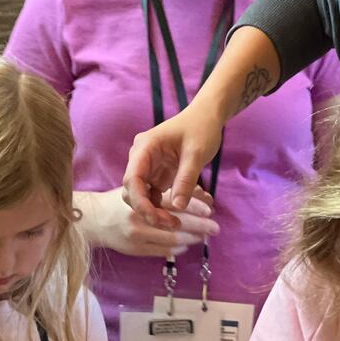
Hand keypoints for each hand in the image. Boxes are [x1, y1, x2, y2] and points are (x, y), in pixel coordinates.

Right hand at [77, 186, 217, 257]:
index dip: (193, 205)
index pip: (171, 201)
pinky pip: (162, 251)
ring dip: (191, 239)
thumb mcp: (139, 187)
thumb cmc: (119, 200)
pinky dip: (177, 248)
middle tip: (215, 228)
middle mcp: (138, 217)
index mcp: (139, 196)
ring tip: (203, 236)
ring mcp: (136, 235)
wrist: (94, 220)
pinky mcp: (135, 249)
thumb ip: (164, 191)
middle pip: (175, 223)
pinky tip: (186, 245)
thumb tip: (198, 195)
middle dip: (198, 226)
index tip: (210, 209)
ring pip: (171, 240)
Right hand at [124, 106, 226, 227]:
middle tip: (172, 224)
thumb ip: (186, 179)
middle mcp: (140, 157)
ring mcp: (147, 166)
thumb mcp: (197, 154)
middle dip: (147, 210)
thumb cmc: (202, 128)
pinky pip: (151, 195)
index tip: (158, 218)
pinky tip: (176, 216)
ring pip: (140, 195)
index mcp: (144, 148)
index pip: (132, 179)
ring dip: (153, 211)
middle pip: (133, 190)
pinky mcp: (156, 174)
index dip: (141, 202)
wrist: (207, 116)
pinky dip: (160, 207)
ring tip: (175, 223)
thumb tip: (178, 207)